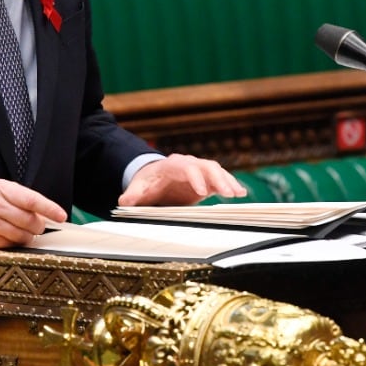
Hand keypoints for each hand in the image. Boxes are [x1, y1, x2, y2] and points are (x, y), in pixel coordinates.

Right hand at [0, 179, 66, 248]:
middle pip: (31, 221)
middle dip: (38, 225)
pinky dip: (13, 243)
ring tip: (17, 230)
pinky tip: (5, 236)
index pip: (32, 199)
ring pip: (23, 236)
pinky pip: (10, 246)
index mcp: (2, 189)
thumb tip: (45, 213)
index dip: (50, 208)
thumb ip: (21, 198)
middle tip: (34, 225)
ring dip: (26, 236)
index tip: (62, 216)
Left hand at [117, 153, 247, 206]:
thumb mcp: (138, 188)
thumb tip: (124, 201)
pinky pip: (220, 179)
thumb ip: (133, 194)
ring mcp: (199, 171)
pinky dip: (231, 185)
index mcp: (172, 165)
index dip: (195, 178)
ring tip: (239, 194)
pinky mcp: (206, 180)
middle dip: (218, 179)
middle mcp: (189, 164)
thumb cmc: (148, 182)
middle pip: (206, 166)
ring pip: (217, 171)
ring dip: (228, 181)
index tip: (201, 192)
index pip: (186, 167)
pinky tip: (241, 194)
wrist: (154, 178)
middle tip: (228, 193)